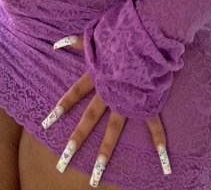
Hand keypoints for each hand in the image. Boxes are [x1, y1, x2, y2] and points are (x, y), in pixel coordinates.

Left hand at [41, 34, 170, 186]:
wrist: (145, 38)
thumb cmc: (120, 35)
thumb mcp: (95, 36)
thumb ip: (76, 42)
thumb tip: (55, 43)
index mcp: (97, 76)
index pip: (74, 94)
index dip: (61, 107)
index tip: (46, 124)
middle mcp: (108, 93)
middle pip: (89, 120)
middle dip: (76, 140)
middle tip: (63, 161)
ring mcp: (126, 101)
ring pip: (113, 131)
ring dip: (104, 153)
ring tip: (95, 176)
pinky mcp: (146, 103)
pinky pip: (153, 126)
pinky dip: (160, 142)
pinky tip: (164, 162)